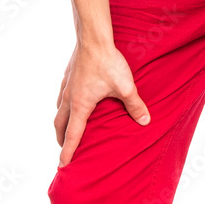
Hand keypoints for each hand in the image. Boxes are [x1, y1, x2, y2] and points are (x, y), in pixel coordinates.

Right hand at [54, 42, 150, 166]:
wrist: (93, 37)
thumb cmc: (108, 62)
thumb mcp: (125, 87)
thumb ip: (134, 106)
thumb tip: (145, 121)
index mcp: (81, 105)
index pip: (73, 135)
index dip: (68, 152)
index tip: (62, 166)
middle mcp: (69, 97)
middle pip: (60, 124)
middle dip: (62, 139)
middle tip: (65, 149)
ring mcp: (67, 84)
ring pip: (59, 108)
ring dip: (61, 121)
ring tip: (67, 126)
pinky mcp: (69, 73)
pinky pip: (62, 93)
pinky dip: (63, 103)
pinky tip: (71, 97)